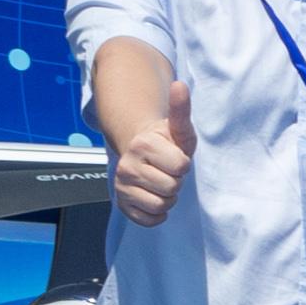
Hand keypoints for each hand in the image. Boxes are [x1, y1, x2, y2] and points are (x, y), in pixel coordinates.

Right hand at [111, 78, 193, 227]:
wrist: (142, 154)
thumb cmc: (166, 142)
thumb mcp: (178, 128)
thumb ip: (181, 109)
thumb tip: (180, 85)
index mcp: (143, 144)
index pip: (180, 167)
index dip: (183, 164)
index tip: (175, 157)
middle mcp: (127, 165)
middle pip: (171, 188)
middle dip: (176, 181)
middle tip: (168, 171)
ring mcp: (122, 186)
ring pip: (161, 205)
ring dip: (168, 197)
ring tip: (162, 183)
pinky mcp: (122, 204)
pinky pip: (149, 220)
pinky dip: (157, 214)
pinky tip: (154, 197)